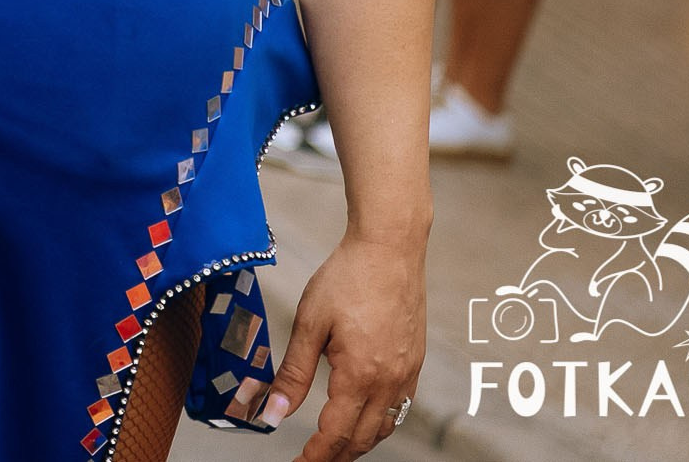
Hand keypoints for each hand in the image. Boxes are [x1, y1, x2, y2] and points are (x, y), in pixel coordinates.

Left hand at [256, 234, 424, 455]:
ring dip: (358, 443)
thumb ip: (293, 373)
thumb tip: (274, 413)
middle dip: (335, 456)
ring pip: (384, 427)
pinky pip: (400, 409)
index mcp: (361, 375)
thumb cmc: (347, 278)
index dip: (315, 456)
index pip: (336, 434)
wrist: (390, 248)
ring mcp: (407, 374)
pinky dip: (379, 423)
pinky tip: (362, 418)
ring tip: (332, 447)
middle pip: (362, 439)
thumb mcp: (309, 323)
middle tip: (310, 460)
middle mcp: (390, 381)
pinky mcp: (414, 363)